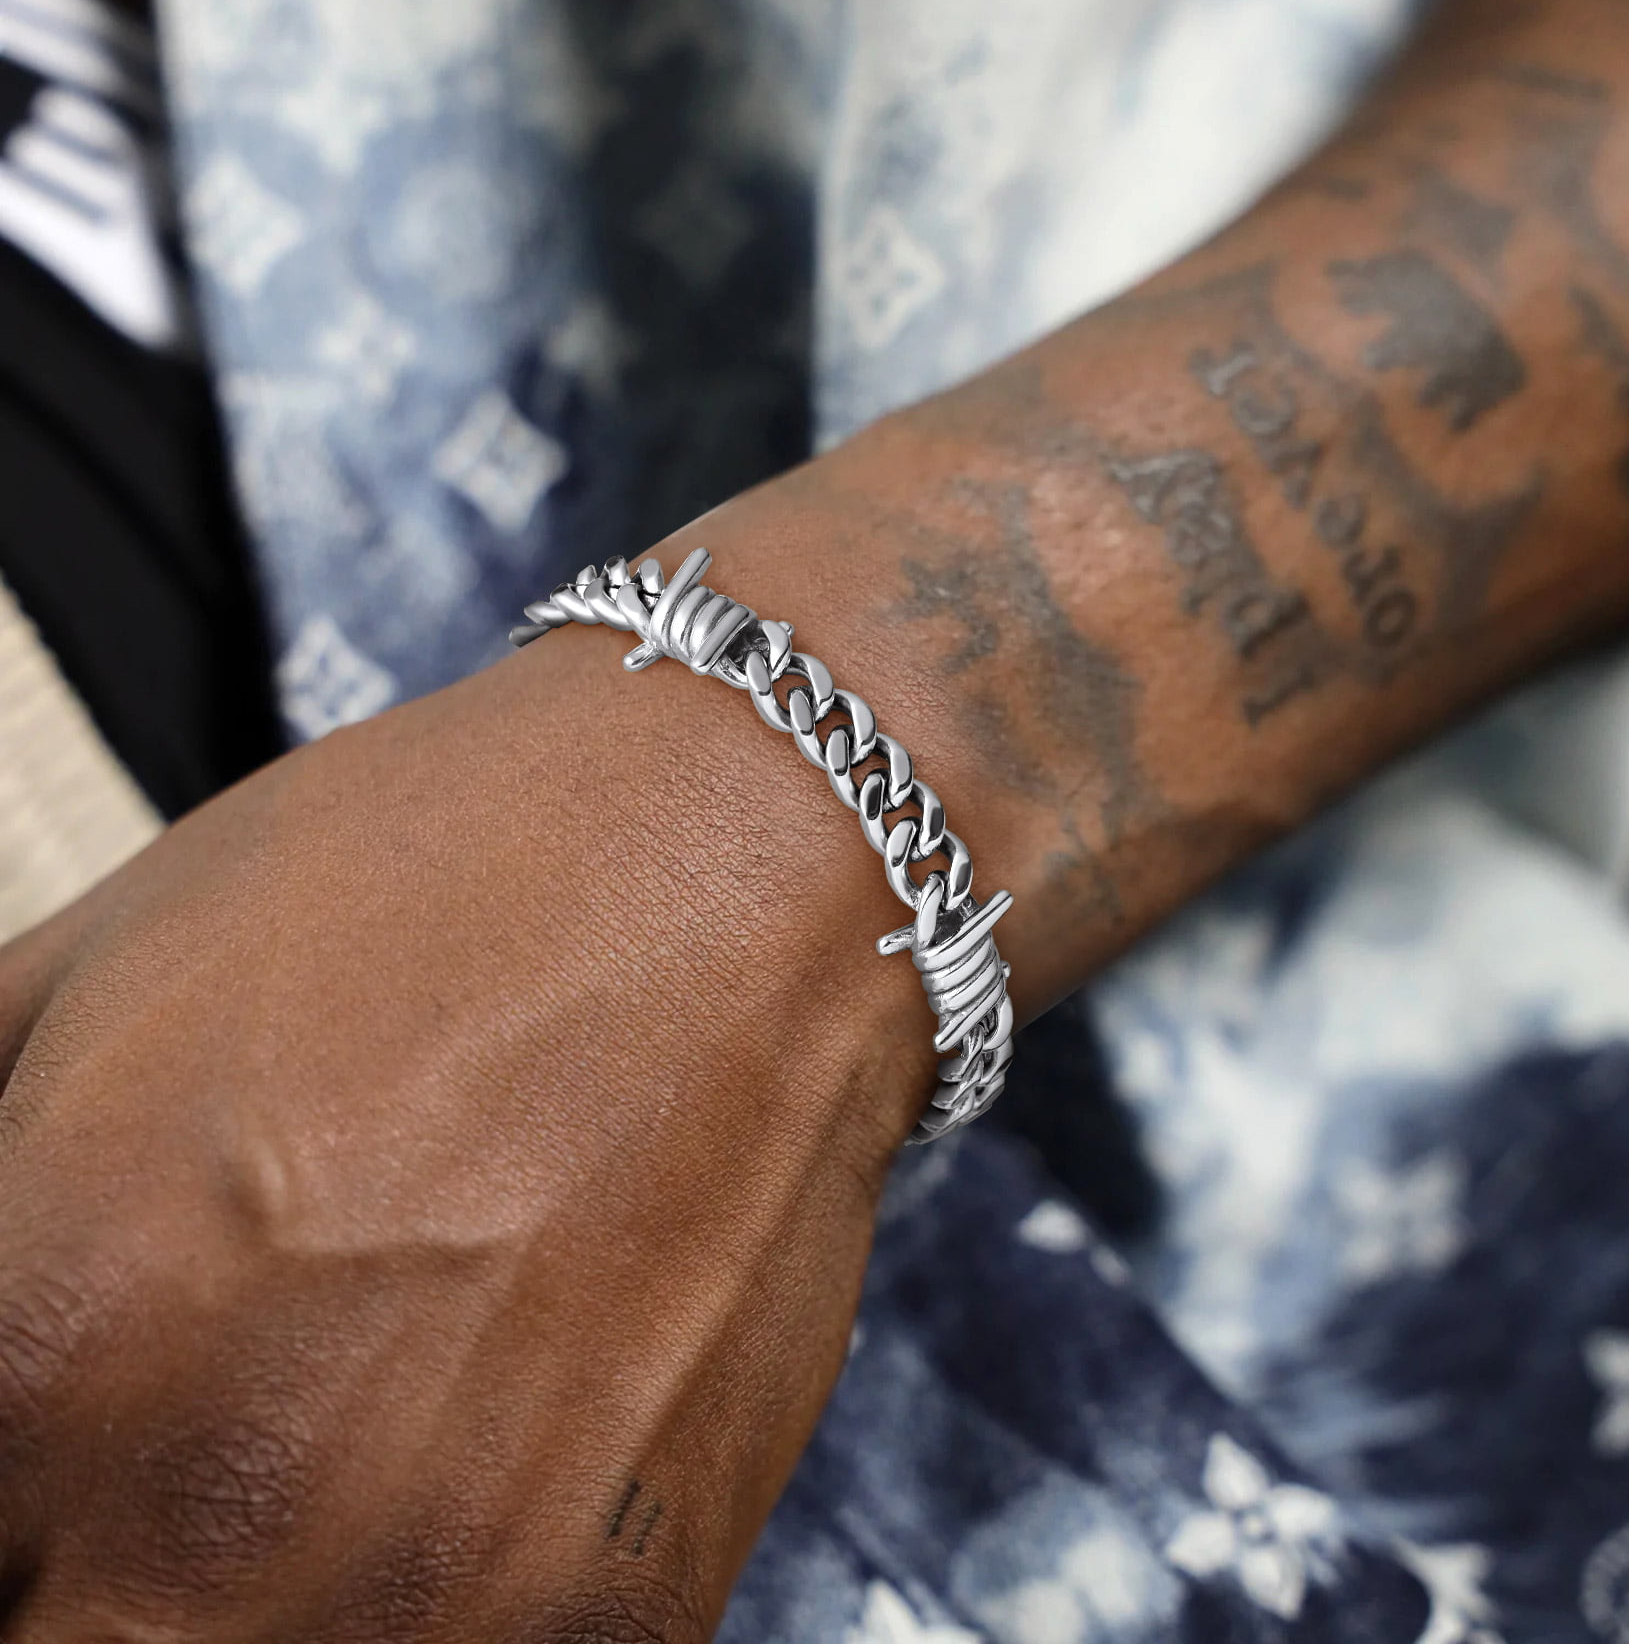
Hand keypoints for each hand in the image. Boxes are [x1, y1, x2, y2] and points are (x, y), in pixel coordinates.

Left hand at [0, 565, 931, 1640]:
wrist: (745, 872)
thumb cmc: (436, 879)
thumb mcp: (92, 963)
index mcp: (43, 1340)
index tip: (42, 1442)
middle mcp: (219, 1513)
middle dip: (76, 1567)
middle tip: (155, 1454)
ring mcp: (443, 1587)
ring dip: (240, 1602)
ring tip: (317, 1451)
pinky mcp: (623, 1610)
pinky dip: (436, 1606)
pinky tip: (461, 1465)